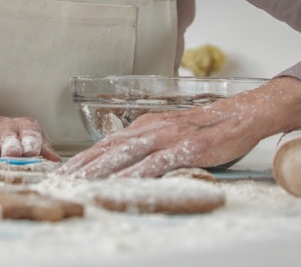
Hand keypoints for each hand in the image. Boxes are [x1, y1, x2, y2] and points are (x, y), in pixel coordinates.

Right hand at [0, 116, 61, 165]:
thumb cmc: (20, 137)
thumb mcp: (35, 139)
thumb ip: (44, 149)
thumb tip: (55, 161)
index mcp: (25, 127)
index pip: (30, 134)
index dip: (31, 143)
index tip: (33, 152)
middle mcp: (5, 130)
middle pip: (8, 138)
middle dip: (10, 146)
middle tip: (11, 155)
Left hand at [58, 77, 300, 178]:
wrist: (242, 115)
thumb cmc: (207, 128)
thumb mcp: (170, 133)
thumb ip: (149, 146)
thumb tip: (125, 163)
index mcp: (145, 126)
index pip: (106, 144)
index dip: (82, 159)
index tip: (61, 173)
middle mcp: (151, 129)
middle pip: (108, 150)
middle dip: (81, 167)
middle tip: (58, 182)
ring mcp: (168, 137)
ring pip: (126, 155)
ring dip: (100, 171)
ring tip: (79, 185)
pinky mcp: (186, 148)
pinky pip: (157, 164)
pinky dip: (136, 175)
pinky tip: (122, 185)